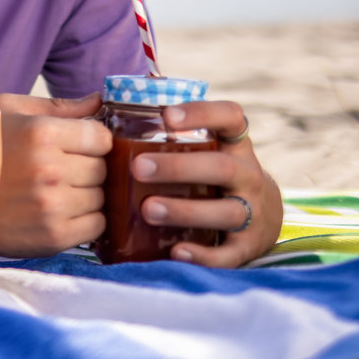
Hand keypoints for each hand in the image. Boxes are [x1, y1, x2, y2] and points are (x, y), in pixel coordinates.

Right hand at [0, 93, 111, 256]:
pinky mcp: (53, 236)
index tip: (75, 146)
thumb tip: (100, 101)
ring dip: (85, 195)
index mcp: (41, 132)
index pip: (101, 137)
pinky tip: (59, 212)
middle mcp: (49, 169)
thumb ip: (59, 106)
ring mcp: (52, 205)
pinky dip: (84, 221)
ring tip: (56, 192)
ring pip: (101, 198)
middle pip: (102, 169)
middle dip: (87, 168)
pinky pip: (96, 226)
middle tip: (61, 171)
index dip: (91, 141)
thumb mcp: (10, 112)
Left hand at [135, 101, 281, 266]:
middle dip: (180, 167)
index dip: (202, 113)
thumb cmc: (210, 175)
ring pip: (226, 211)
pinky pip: (229, 254)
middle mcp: (248, 176)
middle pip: (222, 167)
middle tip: (138, 167)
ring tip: (147, 209)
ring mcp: (253, 213)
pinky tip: (176, 251)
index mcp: (234, 146)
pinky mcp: (248, 247)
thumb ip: (165, 133)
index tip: (167, 116)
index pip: (231, 118)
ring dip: (185, 210)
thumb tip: (97, 103)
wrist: (262, 218)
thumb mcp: (203, 150)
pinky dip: (204, 255)